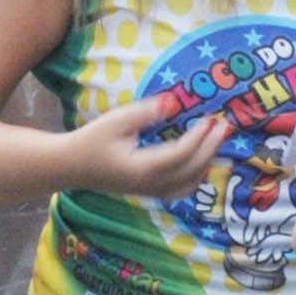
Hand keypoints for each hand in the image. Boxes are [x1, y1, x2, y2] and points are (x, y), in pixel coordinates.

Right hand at [57, 88, 228, 199]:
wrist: (71, 167)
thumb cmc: (91, 141)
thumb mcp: (115, 122)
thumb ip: (146, 113)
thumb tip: (174, 102)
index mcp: (145, 168)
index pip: (183, 153)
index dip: (200, 136)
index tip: (212, 118)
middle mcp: (154, 184)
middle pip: (193, 169)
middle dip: (211, 147)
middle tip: (225, 126)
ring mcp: (153, 191)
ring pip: (192, 182)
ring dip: (207, 162)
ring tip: (216, 141)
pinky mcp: (151, 192)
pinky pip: (184, 188)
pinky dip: (198, 175)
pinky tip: (201, 161)